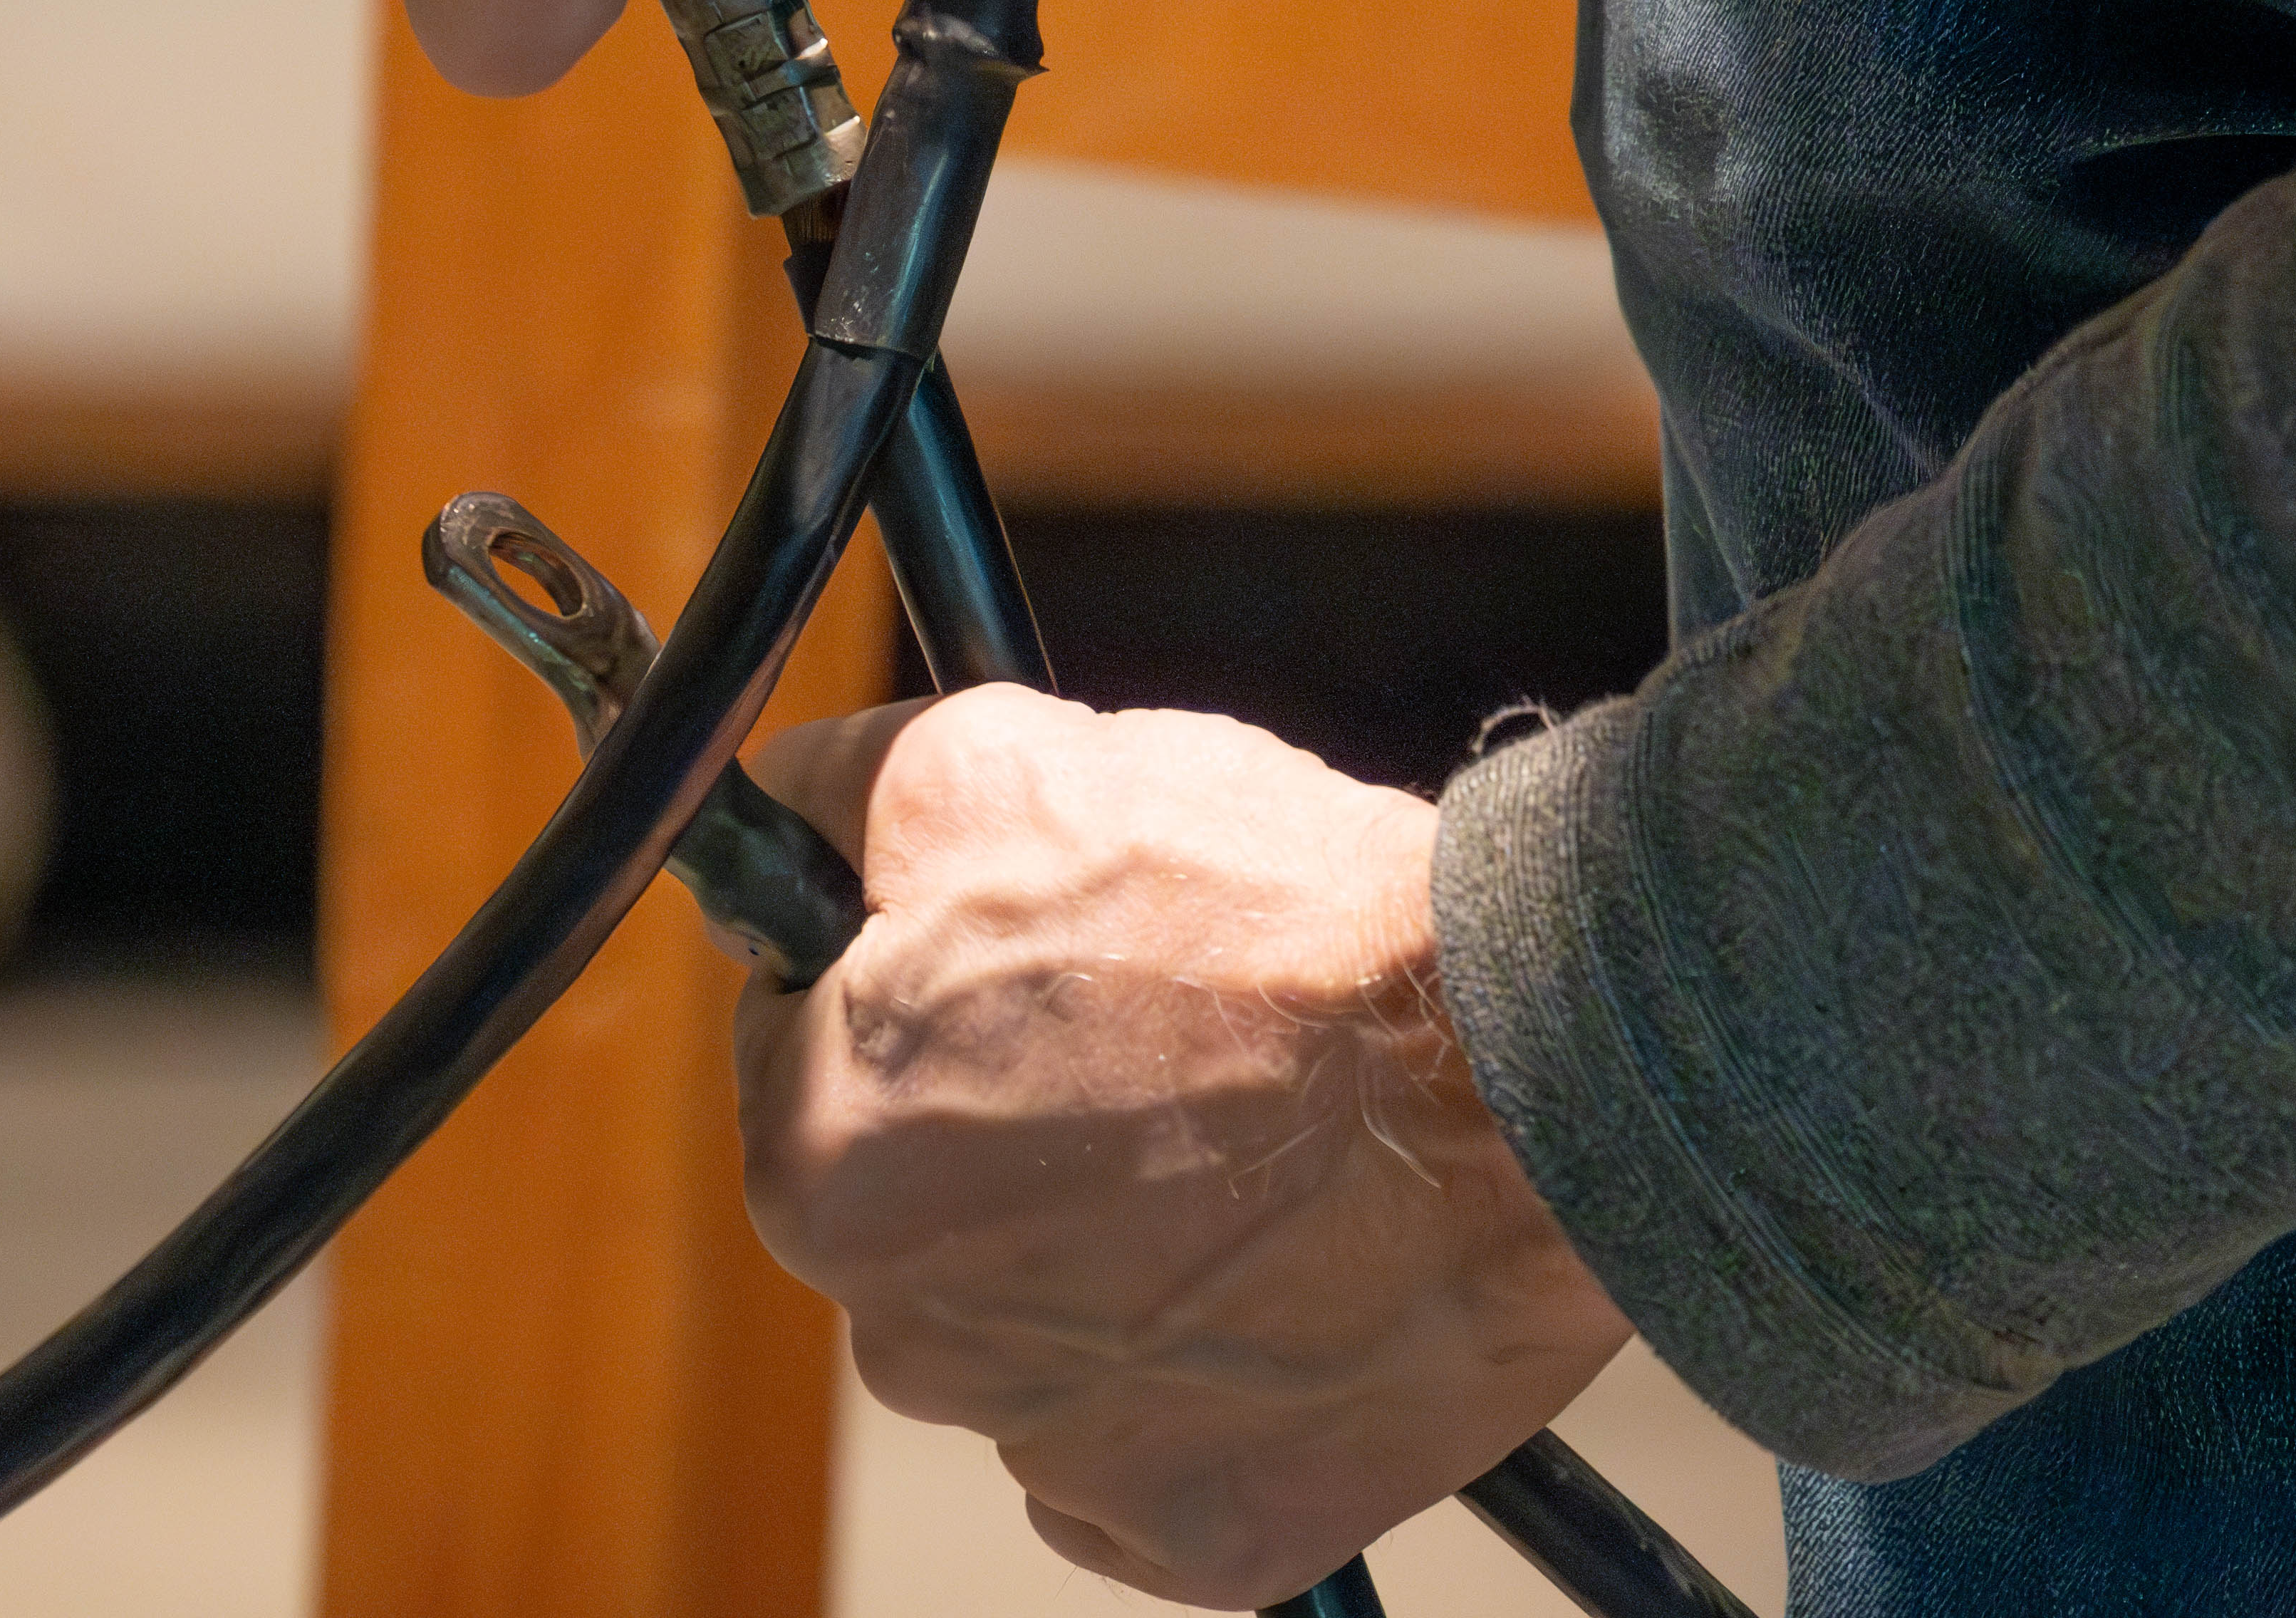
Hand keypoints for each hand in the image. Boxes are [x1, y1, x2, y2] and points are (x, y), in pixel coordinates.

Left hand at [736, 690, 1629, 1606]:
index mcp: (825, 1166)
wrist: (1521, 1059)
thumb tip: (774, 820)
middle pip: (916, 1217)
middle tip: (1153, 1049)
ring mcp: (1063, 1451)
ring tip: (1238, 1151)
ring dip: (1103, 1257)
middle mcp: (913, 1342)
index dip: (908, 992)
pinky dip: (1201, 1378)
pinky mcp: (1204, 1531)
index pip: (801, 1064)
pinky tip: (1277, 1272)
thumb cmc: (1267, 919)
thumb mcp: (993, 764)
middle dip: (1002, 1133)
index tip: (1018, 967)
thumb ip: (834, 803)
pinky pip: (1149, 1452)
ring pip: (1034, 1336)